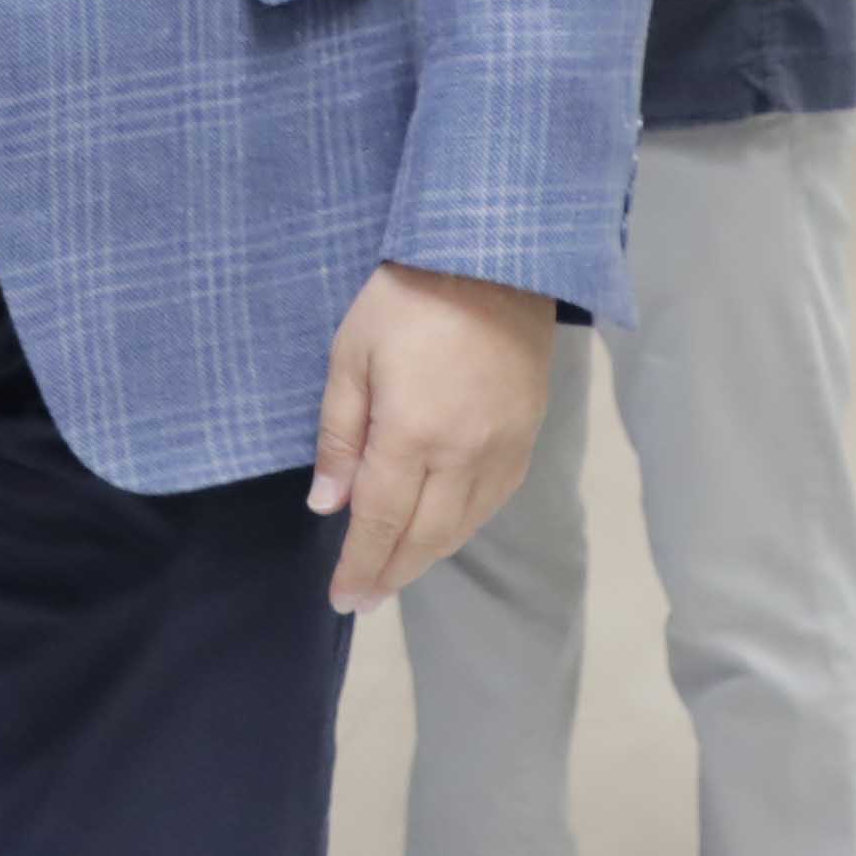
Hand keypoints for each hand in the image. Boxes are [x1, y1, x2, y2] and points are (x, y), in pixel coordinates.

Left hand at [310, 263, 553, 610]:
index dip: (360, 565)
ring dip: (427, 556)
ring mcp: (502, 448)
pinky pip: (494, 501)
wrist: (495, 257)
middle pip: (425, 537)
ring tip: (396, 573)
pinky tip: (444, 531)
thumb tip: (327, 505)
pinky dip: (464, 527)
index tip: (343, 598)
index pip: (379, 522)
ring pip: (463, 526)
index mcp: (411, 434)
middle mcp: (463, 454)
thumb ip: (339, 436)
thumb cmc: (407, 299)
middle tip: (365, 599)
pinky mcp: (527, 436)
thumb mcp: (351, 356)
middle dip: (391, 573)